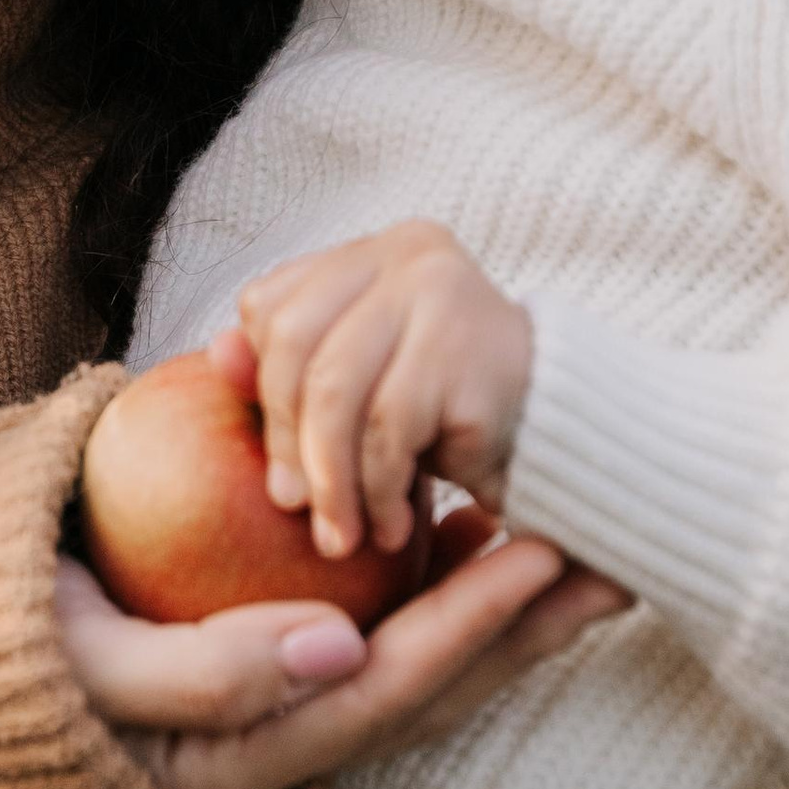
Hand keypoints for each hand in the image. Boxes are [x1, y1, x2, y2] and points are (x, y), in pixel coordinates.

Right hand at [56, 513, 624, 788]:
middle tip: (615, 552)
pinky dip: (438, 592)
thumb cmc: (3, 660)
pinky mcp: (273, 683)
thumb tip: (341, 647)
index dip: (471, 626)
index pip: (386, 691)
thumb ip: (206, 674)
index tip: (541, 554)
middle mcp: (279, 757)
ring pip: (420, 671)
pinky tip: (475, 533)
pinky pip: (382, 640)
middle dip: (526, 626)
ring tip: (581, 545)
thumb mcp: (82, 666)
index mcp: (243, 766)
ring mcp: (279, 722)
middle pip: (431, 692)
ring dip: (504, 613)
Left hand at [227, 221, 534, 558]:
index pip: (275, 307)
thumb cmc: (457, 415)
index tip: (279, 456)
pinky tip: (391, 527)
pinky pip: (387, 433)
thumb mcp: (365, 387)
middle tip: (291, 508)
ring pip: (335, 394)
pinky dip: (378, 492)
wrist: (572, 441)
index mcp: (376, 252)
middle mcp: (410, 255)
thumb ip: (292, 366)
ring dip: (329, 481)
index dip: (262, 386)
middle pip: (295, 346)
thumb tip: (216, 353)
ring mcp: (441, 294)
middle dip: (284, 440)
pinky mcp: (468, 351)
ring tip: (339, 537)